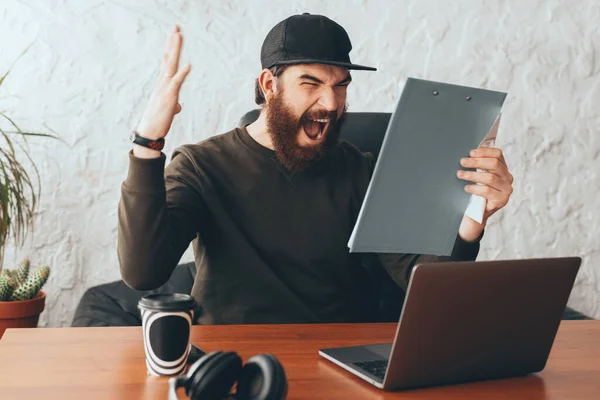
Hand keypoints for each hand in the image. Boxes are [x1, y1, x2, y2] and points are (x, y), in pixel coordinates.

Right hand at [136, 25, 190, 142]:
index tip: (174, 35)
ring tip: (178, 35)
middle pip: (169, 58)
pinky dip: (182, 73)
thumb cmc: (157, 121)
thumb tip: (178, 106)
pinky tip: (188, 65)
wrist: (149, 133)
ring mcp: (165, 88)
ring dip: (175, 50)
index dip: (171, 49)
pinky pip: (176, 83)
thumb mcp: (168, 110)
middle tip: (176, 27)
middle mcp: (162, 83)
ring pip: (171, 65)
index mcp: (163, 84)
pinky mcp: (169, 97)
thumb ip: (173, 105)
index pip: (167, 63)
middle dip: (173, 43)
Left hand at [456, 147, 513, 241]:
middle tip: (462, 162)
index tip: (470, 153)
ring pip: (490, 177)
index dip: (484, 152)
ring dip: (473, 175)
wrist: (476, 213)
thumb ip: (476, 166)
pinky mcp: (502, 200)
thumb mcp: (477, 176)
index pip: (498, 154)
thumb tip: (465, 156)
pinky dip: (475, 188)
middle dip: (476, 162)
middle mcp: (507, 177)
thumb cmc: (475, 191)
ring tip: (460, 174)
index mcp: (502, 168)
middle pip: (494, 164)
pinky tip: (466, 188)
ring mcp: (506, 189)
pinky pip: (487, 191)